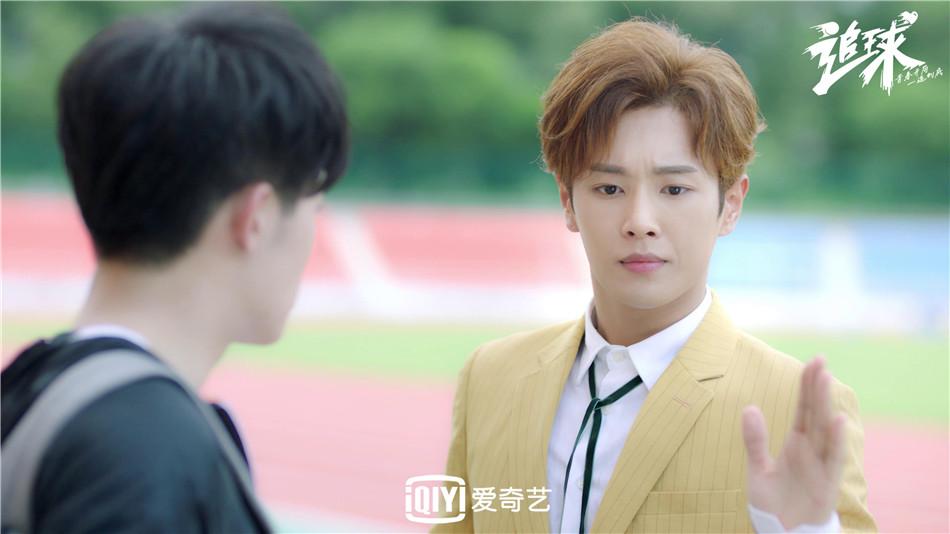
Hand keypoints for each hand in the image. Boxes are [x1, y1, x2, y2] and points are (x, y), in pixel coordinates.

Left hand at [741, 356, 846, 529]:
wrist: (782, 532)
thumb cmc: (773, 502)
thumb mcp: (757, 469)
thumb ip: (754, 441)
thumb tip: (749, 407)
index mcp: (797, 443)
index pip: (804, 409)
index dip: (808, 386)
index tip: (812, 362)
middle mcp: (812, 450)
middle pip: (816, 413)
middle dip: (818, 388)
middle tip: (820, 360)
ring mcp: (821, 465)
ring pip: (825, 430)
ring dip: (826, 405)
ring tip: (826, 378)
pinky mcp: (827, 483)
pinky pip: (832, 459)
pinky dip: (836, 440)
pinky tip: (838, 419)